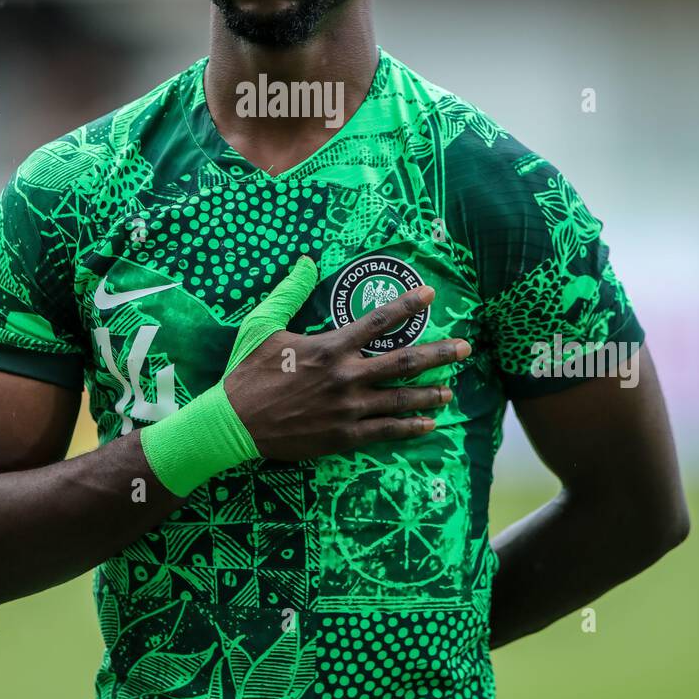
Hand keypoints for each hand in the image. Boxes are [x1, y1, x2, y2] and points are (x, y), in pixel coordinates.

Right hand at [222, 258, 468, 460]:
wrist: (233, 423)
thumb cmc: (248, 371)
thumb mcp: (263, 325)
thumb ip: (289, 293)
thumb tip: (306, 262)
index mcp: (330, 347)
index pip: (379, 321)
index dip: (407, 305)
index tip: (429, 293)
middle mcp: (346, 376)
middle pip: (404, 362)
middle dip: (438, 354)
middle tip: (464, 348)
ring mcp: (348, 409)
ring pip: (400, 399)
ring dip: (430, 393)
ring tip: (451, 390)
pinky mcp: (343, 436)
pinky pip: (385, 432)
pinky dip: (410, 428)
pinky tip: (428, 424)